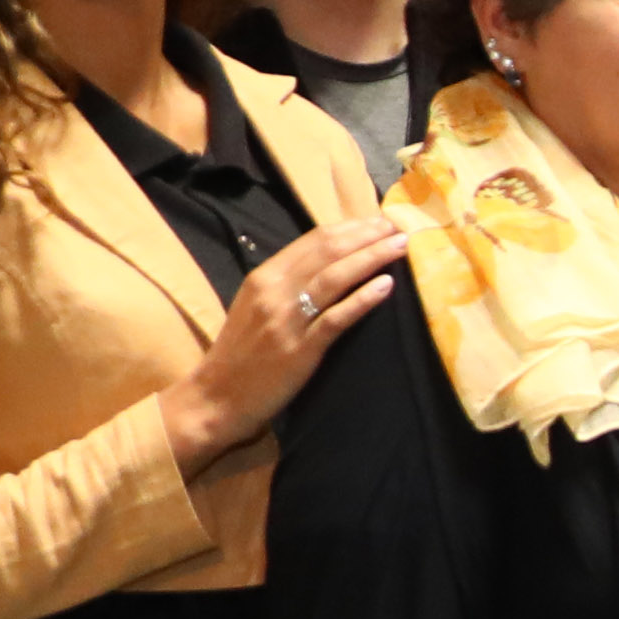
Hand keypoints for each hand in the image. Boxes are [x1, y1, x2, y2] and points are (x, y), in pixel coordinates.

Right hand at [158, 212, 413, 464]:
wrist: (217, 397)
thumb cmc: (242, 353)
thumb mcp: (256, 306)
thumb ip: (287, 283)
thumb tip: (330, 262)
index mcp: (264, 276)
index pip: (313, 240)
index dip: (350, 227)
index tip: (378, 221)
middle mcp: (274, 291)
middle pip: (327, 251)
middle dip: (366, 235)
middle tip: (397, 227)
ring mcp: (287, 319)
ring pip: (334, 277)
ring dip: (372, 257)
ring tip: (401, 246)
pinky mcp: (299, 349)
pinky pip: (336, 318)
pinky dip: (363, 298)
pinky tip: (386, 286)